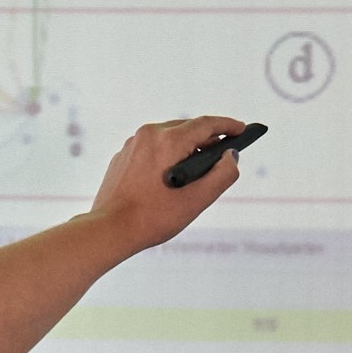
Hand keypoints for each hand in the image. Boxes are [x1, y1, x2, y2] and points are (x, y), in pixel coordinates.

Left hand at [86, 118, 252, 259]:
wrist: (110, 228)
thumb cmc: (154, 217)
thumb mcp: (198, 199)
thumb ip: (223, 175)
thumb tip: (231, 157)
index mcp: (169, 140)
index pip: (206, 124)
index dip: (228, 126)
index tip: (241, 129)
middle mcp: (149, 134)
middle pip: (187, 129)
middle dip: (207, 140)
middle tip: (223, 155)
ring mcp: (133, 144)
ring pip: (169, 139)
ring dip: (186, 150)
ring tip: (196, 172)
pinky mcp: (123, 156)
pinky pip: (152, 149)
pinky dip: (167, 157)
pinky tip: (170, 179)